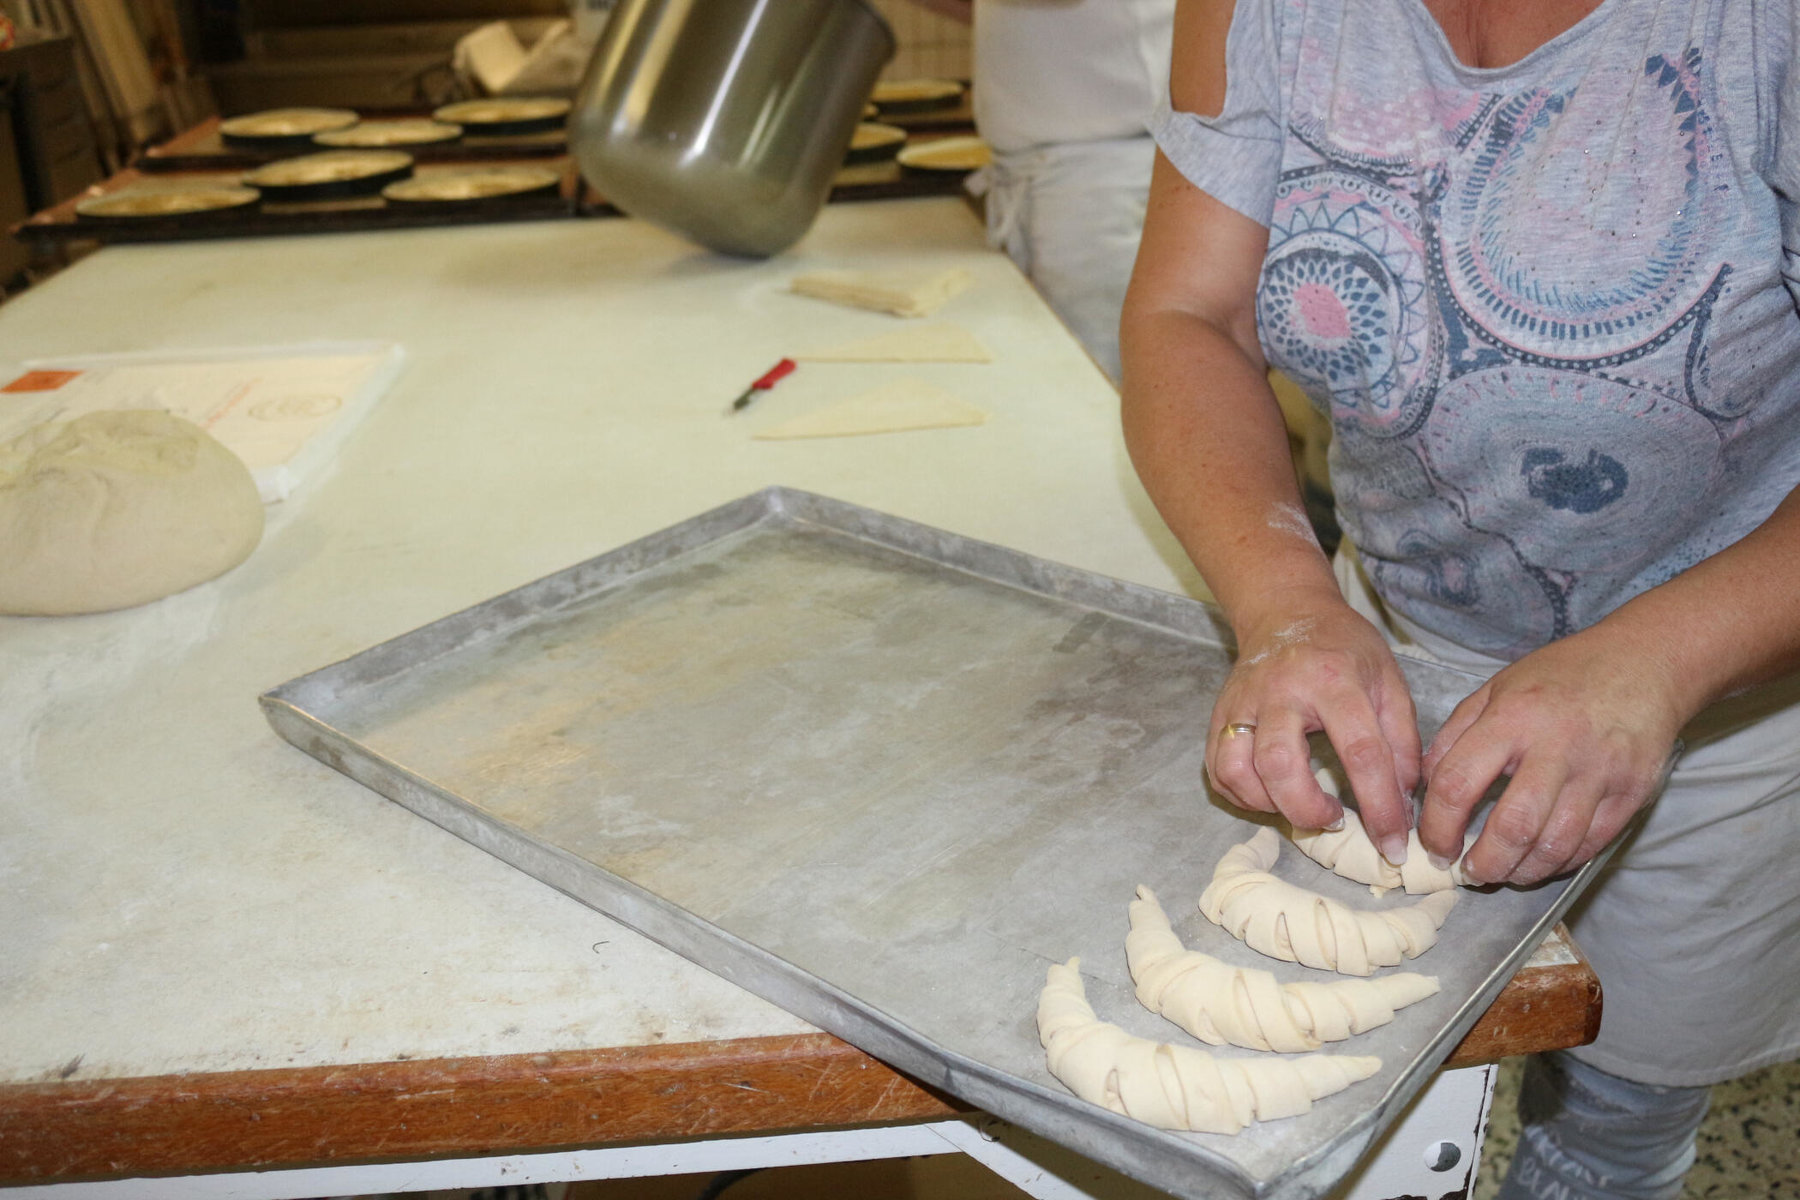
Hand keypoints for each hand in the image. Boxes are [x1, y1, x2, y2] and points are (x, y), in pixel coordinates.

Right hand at [1208, 589, 1421, 859]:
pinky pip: (1218, 770)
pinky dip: (1243, 795)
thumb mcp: (1389, 681)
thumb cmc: (1344, 649)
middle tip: (1334, 819)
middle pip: (1280, 764)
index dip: (1380, 806)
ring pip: (1238, 769)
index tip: (1393, 843)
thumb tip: (1404, 800)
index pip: (1362, 753)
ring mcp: (1242, 703)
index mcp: (1334, 680)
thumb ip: (1403, 741)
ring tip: (1301, 807)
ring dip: (1270, 804)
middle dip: (1308, 809)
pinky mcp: (1219, 715)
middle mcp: (1281, 691)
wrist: (1286, 612)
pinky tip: (1272, 795)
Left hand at [1417, 626, 1687, 885]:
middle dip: (1483, 864)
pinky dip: (1559, 862)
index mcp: (1511, 718)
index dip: (1437, 827)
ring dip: (1520, 872)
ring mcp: (1599, 773)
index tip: (1434, 847)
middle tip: (1469, 873)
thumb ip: (1455, 736)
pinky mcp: (1632, 793)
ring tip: (1501, 872)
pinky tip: (1539, 861)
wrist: (1644, 663)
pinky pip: (1590, 845)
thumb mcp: (1494, 688)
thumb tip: (1424, 788)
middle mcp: (1556, 748)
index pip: (1458, 784)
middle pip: (1512, 827)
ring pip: (1554, 845)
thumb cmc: (1560, 676)